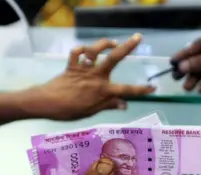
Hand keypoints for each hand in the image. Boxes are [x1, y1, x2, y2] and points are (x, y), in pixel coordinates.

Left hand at [28, 34, 155, 119]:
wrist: (47, 103)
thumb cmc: (69, 111)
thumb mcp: (91, 111)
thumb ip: (108, 105)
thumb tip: (125, 104)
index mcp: (103, 91)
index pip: (127, 90)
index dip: (141, 90)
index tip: (153, 88)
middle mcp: (96, 77)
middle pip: (114, 58)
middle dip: (128, 47)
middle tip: (137, 37)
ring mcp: (84, 69)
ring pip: (96, 51)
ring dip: (104, 43)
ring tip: (113, 42)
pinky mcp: (72, 66)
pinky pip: (77, 53)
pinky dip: (81, 50)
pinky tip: (86, 51)